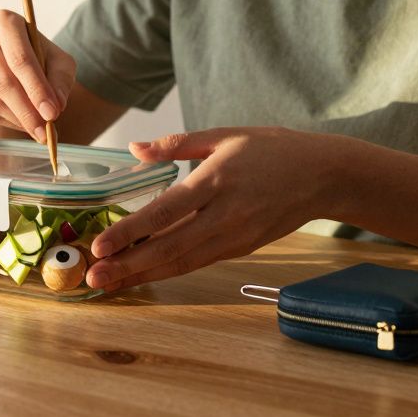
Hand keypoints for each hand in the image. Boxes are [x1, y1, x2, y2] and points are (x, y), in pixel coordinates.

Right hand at [0, 10, 76, 141]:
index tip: (52, 113)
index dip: (37, 89)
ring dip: (16, 119)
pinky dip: (3, 121)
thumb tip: (55, 105)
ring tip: (35, 127)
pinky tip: (19, 121)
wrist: (15, 58)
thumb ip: (61, 81)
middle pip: (2, 81)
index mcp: (5, 21)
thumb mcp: (59, 62)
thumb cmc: (40, 57)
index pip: (20, 59)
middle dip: (26, 111)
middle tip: (44, 131)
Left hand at [85, 127, 356, 291]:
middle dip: (128, 265)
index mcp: (217, 180)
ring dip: (143, 274)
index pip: (166, 211)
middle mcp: (225, 214)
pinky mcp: (241, 248)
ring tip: (108, 282)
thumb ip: (175, 144)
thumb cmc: (271, 149)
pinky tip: (141, 274)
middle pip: (169, 246)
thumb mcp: (223, 134)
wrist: (324, 176)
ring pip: (183, 261)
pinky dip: (167, 271)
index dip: (131, 231)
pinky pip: (198, 262)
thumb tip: (133, 149)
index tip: (100, 245)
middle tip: (92, 276)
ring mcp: (235, 236)